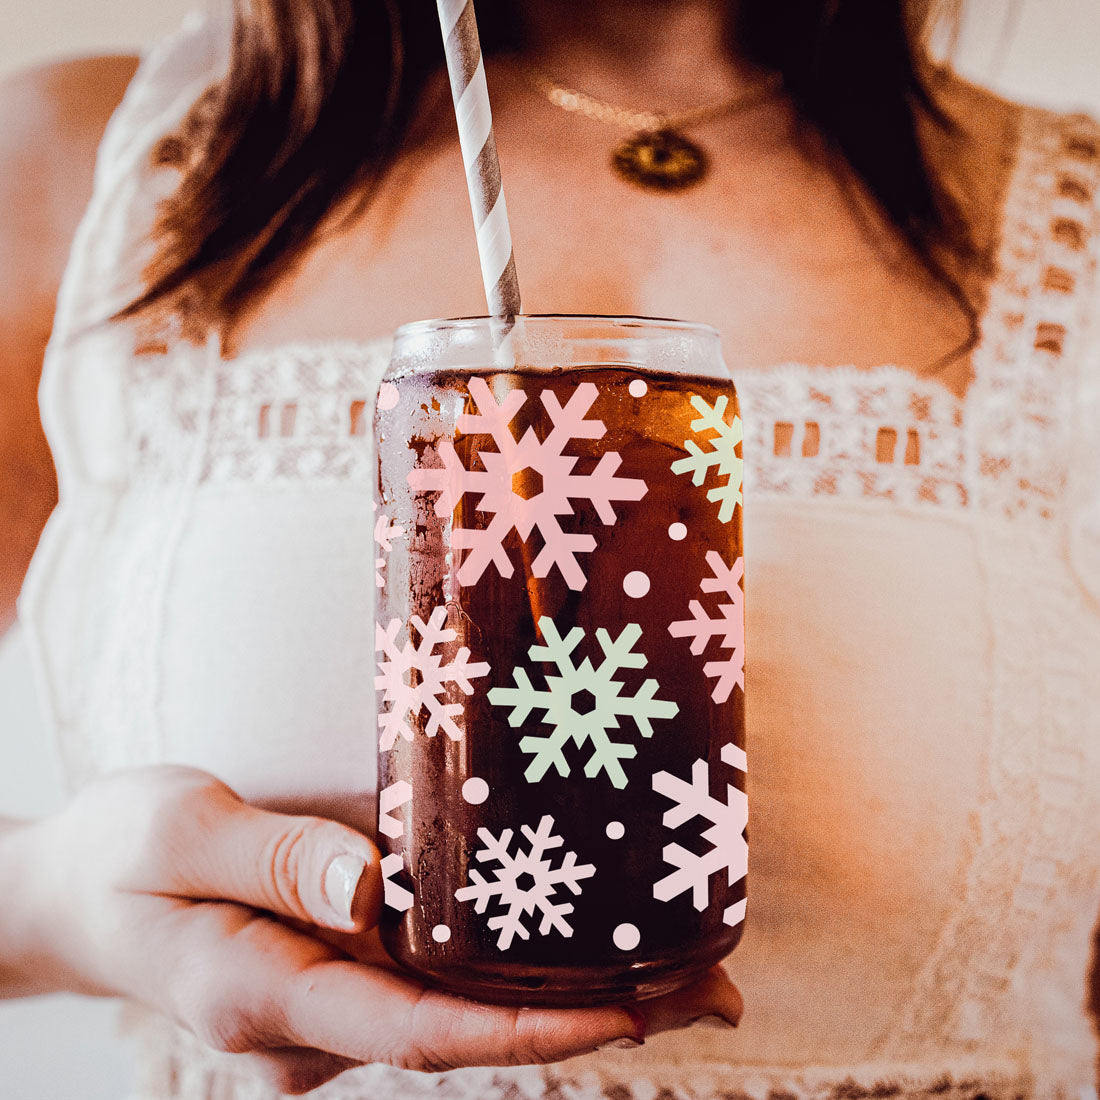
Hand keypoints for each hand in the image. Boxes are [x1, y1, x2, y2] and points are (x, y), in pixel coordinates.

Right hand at [17, 766, 741, 1093]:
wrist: (77, 893)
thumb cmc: (118, 858)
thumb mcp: (176, 832)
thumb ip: (272, 856)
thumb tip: (374, 886)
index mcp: (273, 994)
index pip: (424, 1030)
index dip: (532, 1029)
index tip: (630, 1014)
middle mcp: (317, 1015)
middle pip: (473, 1027)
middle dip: (595, 1017)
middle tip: (714, 990)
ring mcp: (333, 997)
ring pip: (469, 1007)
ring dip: (575, 991)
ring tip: (685, 968)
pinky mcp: (342, 965)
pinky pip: (442, 976)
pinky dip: (520, 966)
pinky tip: (579, 939)